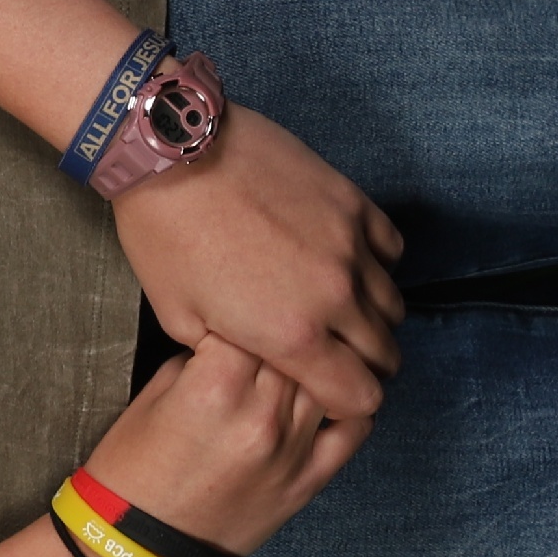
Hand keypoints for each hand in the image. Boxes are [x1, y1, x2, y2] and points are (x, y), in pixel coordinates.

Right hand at [82, 333, 371, 556]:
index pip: (251, 319)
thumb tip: (233, 338)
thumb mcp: (151, 396)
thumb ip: (198, 360)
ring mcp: (292, 451)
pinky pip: (354, 430)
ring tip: (296, 358)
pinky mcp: (308, 482)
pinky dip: (349, 405)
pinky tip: (331, 394)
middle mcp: (262, 415)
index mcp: (214, 386)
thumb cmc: (131, 469)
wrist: (138, 546)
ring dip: (315, 363)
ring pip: (329, 379)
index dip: (239, 310)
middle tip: (264, 332)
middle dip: (277, 333)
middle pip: (294, 345)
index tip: (230, 312)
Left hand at [107, 105, 409, 418]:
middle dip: (364, 365)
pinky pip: (391, 251)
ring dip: (372, 318)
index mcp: (291, 336)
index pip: (359, 397)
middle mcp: (334, 296)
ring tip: (338, 309)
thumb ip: (235, 352)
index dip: (346, 403)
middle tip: (335, 354)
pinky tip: (344, 263)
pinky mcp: (354, 203)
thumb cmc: (164, 236)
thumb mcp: (180, 319)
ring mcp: (350, 246)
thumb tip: (264, 361)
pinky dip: (376, 266)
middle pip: (385, 355)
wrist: (171, 154)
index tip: (328, 391)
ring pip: (393, 305)